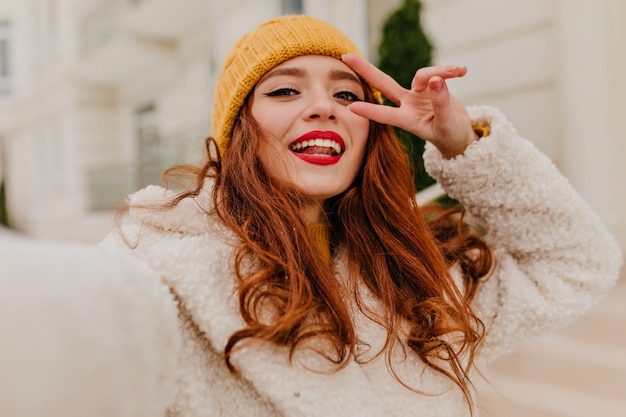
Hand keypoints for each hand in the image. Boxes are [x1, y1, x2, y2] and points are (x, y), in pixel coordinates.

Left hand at [341, 53, 477, 158]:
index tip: (351, 107)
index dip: (370, 111)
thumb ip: (441, 104)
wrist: (459, 133)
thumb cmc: (450, 135)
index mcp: (407, 121)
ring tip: (459, 70)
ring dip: (440, 71)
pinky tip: (462, 71)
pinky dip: (449, 71)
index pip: (385, 115)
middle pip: (384, 83)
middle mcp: (407, 105)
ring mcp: (416, 94)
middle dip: (366, 70)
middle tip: (345, 56)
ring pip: (422, 75)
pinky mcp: (428, 86)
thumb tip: (434, 79)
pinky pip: (436, 72)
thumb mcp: (447, 124)